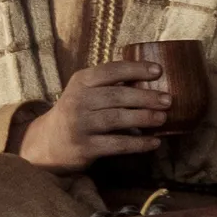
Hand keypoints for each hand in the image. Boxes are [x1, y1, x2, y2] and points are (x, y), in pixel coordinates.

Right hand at [16, 60, 171, 170]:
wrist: (49, 142)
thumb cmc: (77, 112)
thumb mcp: (85, 92)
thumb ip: (109, 85)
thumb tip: (151, 80)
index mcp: (80, 82)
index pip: (110, 70)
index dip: (135, 69)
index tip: (159, 70)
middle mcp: (77, 101)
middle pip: (116, 96)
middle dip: (145, 97)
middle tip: (168, 100)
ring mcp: (80, 125)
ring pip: (116, 119)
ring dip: (143, 118)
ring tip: (163, 118)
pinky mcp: (84, 147)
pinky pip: (116, 145)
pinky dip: (138, 144)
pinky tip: (154, 142)